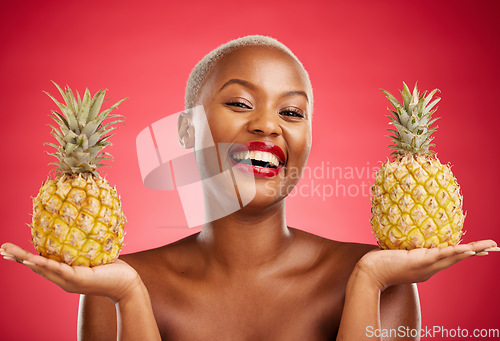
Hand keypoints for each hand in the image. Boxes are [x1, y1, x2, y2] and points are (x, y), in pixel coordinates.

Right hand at [1, 242, 138, 302]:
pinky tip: (34, 258)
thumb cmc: (113, 269)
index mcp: (65, 273)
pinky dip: (45, 263)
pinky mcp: (77, 279)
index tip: (11, 250)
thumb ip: (85, 245)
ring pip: (42, 268)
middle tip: (2, 249)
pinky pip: (58, 269)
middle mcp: (63, 279)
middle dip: (18, 258)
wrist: (126, 284)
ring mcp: (69, 281)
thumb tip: (83, 224)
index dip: (26, 258)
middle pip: (36, 267)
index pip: (42, 265)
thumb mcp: (95, 255)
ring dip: (25, 260)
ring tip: (10, 252)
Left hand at [356, 240, 498, 289]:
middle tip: (495, 248)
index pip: (449, 258)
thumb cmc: (379, 263)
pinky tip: (468, 249)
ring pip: (453, 257)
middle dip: (477, 253)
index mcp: (426, 266)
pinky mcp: (420, 261)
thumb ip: (403, 246)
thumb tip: (401, 233)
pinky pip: (442, 255)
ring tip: (489, 247)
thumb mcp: (396, 254)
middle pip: (457, 259)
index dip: (464, 254)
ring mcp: (426, 266)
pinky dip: (456, 252)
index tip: (478, 249)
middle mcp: (429, 268)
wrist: (369, 273)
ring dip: (472, 251)